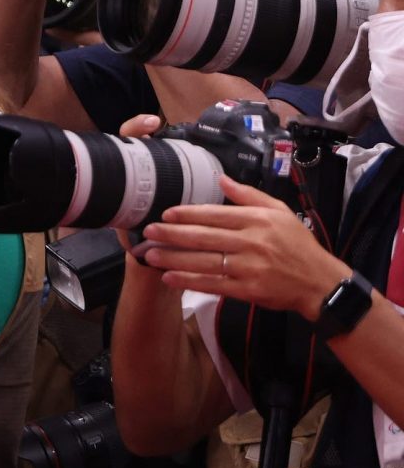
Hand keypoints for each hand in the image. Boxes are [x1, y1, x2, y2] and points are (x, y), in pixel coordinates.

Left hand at [137, 178, 354, 317]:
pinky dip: (190, 281)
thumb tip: (221, 177)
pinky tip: (170, 278)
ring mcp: (250, 267)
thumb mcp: (280, 212)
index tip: (165, 214)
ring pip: (204, 261)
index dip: (187, 214)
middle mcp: (252, 242)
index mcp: (258, 220)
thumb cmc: (298, 245)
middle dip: (171, 235)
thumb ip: (248, 195)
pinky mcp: (249, 290)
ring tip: (150, 255)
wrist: (321, 282)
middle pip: (204, 237)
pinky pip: (214, 284)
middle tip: (147, 233)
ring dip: (174, 258)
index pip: (215, 214)